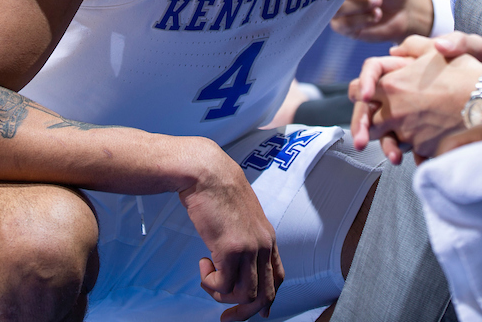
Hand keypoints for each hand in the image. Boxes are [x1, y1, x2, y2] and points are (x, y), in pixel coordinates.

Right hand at [178, 142, 284, 320]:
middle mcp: (263, 245)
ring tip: (208, 276)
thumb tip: (237, 255)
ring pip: (245, 295)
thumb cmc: (219, 192)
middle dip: (245, 311)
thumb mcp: (240, 217)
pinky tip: (203, 263)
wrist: (208, 173)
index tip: (257, 313)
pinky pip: (222, 285)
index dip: (268, 299)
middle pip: (266, 294)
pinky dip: (209, 282)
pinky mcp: (230, 248)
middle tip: (226, 317)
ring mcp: (249, 247)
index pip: (278, 277)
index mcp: (267, 238)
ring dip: (222, 294)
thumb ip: (244, 237)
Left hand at [349, 52, 481, 163]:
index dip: (359, 92)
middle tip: (374, 125)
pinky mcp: (423, 150)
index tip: (366, 98)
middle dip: (368, 122)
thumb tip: (394, 51)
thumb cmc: (465, 73)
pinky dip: (415, 148)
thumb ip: (412, 46)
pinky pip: (411, 151)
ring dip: (391, 138)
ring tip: (403, 136)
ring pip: (387, 139)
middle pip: (367, 121)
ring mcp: (408, 133)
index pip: (357, 90)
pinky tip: (426, 141)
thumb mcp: (438, 50)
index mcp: (392, 85)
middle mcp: (395, 111)